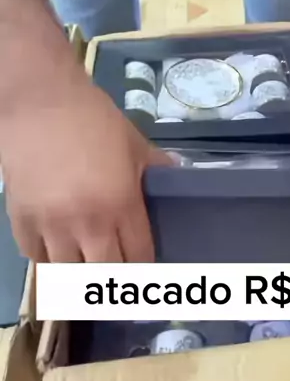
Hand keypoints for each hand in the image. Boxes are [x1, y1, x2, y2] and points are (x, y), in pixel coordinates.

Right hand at [0, 69, 171, 262]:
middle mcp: (86, 225)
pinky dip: (49, 258)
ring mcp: (50, 226)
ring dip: (81, 273)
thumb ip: (158, 167)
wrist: (40, 101)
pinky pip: (36, 258)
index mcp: (120, 205)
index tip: (148, 271)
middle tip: (120, 274)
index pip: (139, 258)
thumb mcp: (134, 142)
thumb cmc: (93, 118)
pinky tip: (58, 248)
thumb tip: (177, 177)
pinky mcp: (21, 221)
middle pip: (105, 276)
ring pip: (68, 276)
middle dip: (116, 279)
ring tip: (89, 267)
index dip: (146, 269)